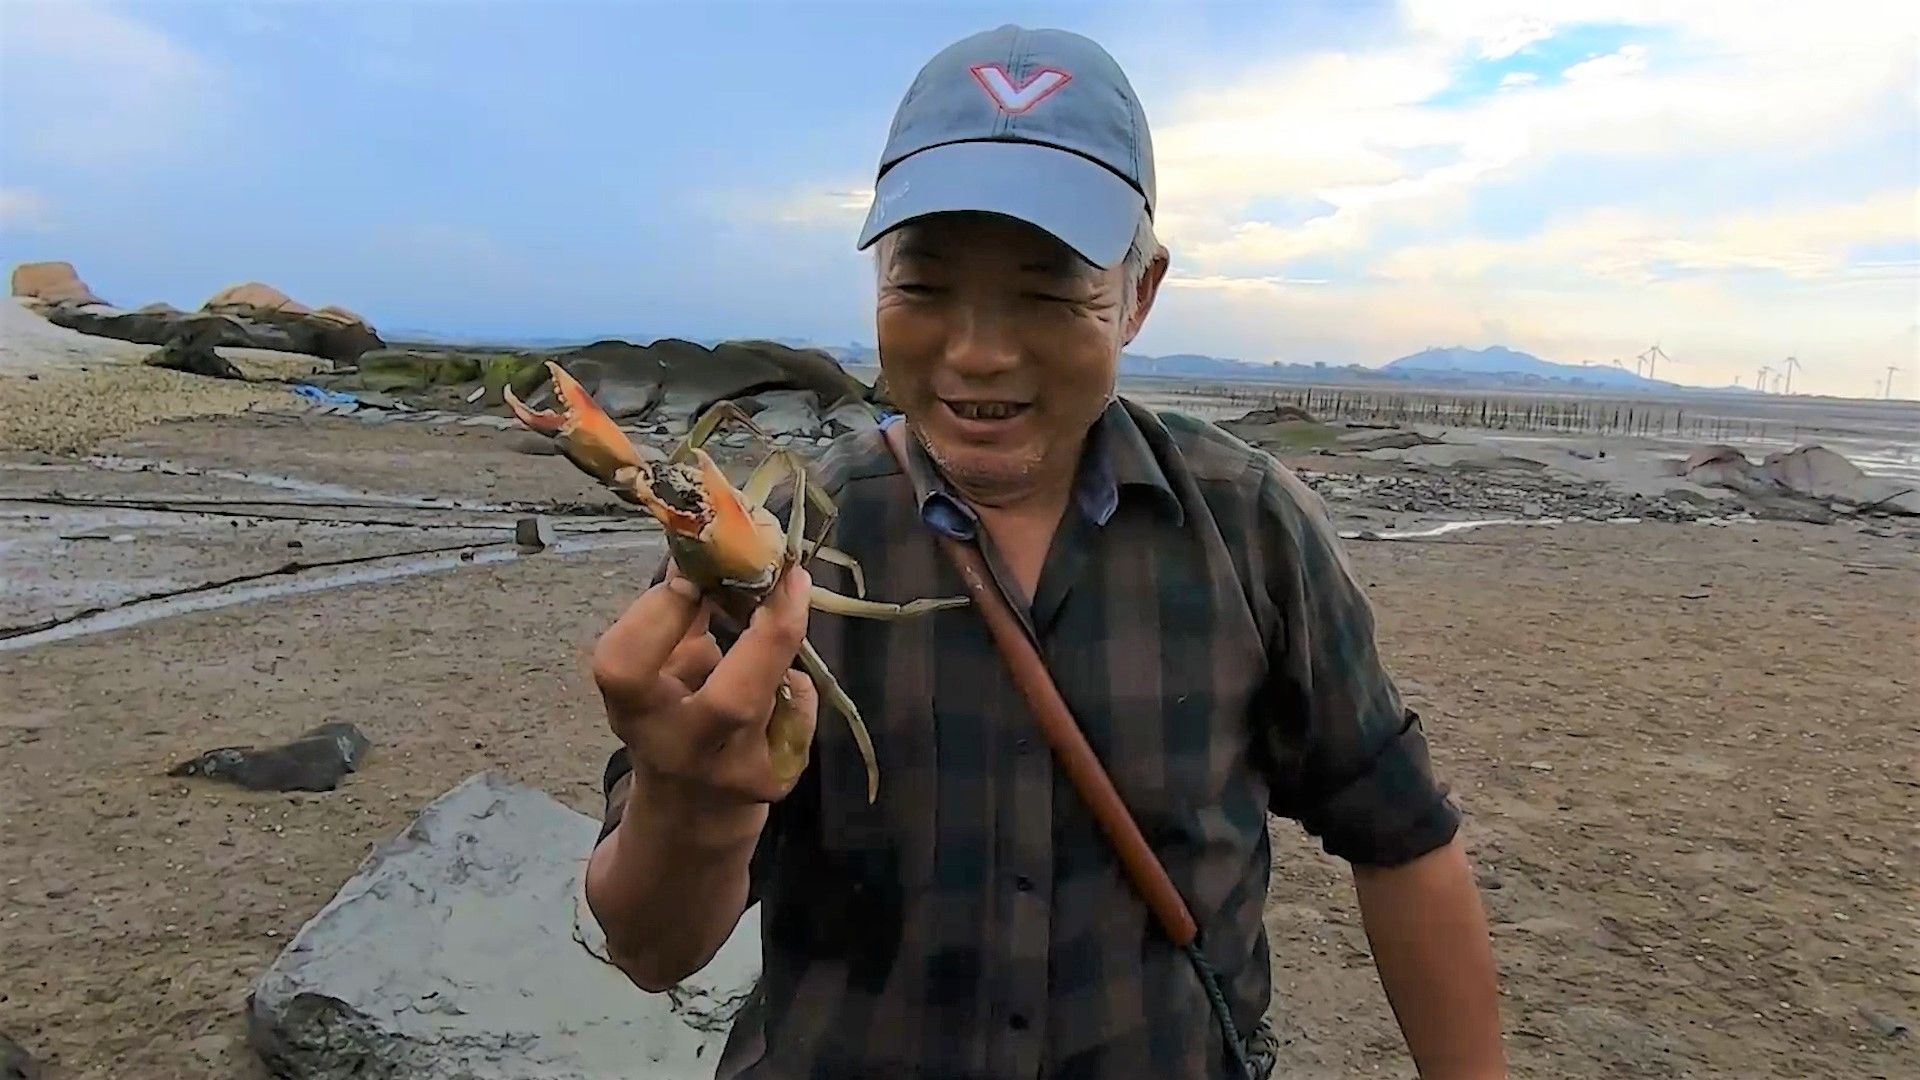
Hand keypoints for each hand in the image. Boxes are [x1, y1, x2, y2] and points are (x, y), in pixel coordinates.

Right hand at [591, 561, 819, 818]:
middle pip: (731, 699)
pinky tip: (783, 682)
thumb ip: (676, 618)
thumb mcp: (656, 672)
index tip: (693, 572)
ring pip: (778, 702)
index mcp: (632, 711)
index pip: (626, 666)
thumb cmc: (671, 717)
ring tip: (784, 606)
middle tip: (788, 578)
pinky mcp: (772, 784)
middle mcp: (677, 748)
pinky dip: (796, 686)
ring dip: (781, 647)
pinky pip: (799, 714)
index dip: (660, 615)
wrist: (690, 812)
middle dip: (769, 634)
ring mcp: (732, 774)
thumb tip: (704, 547)